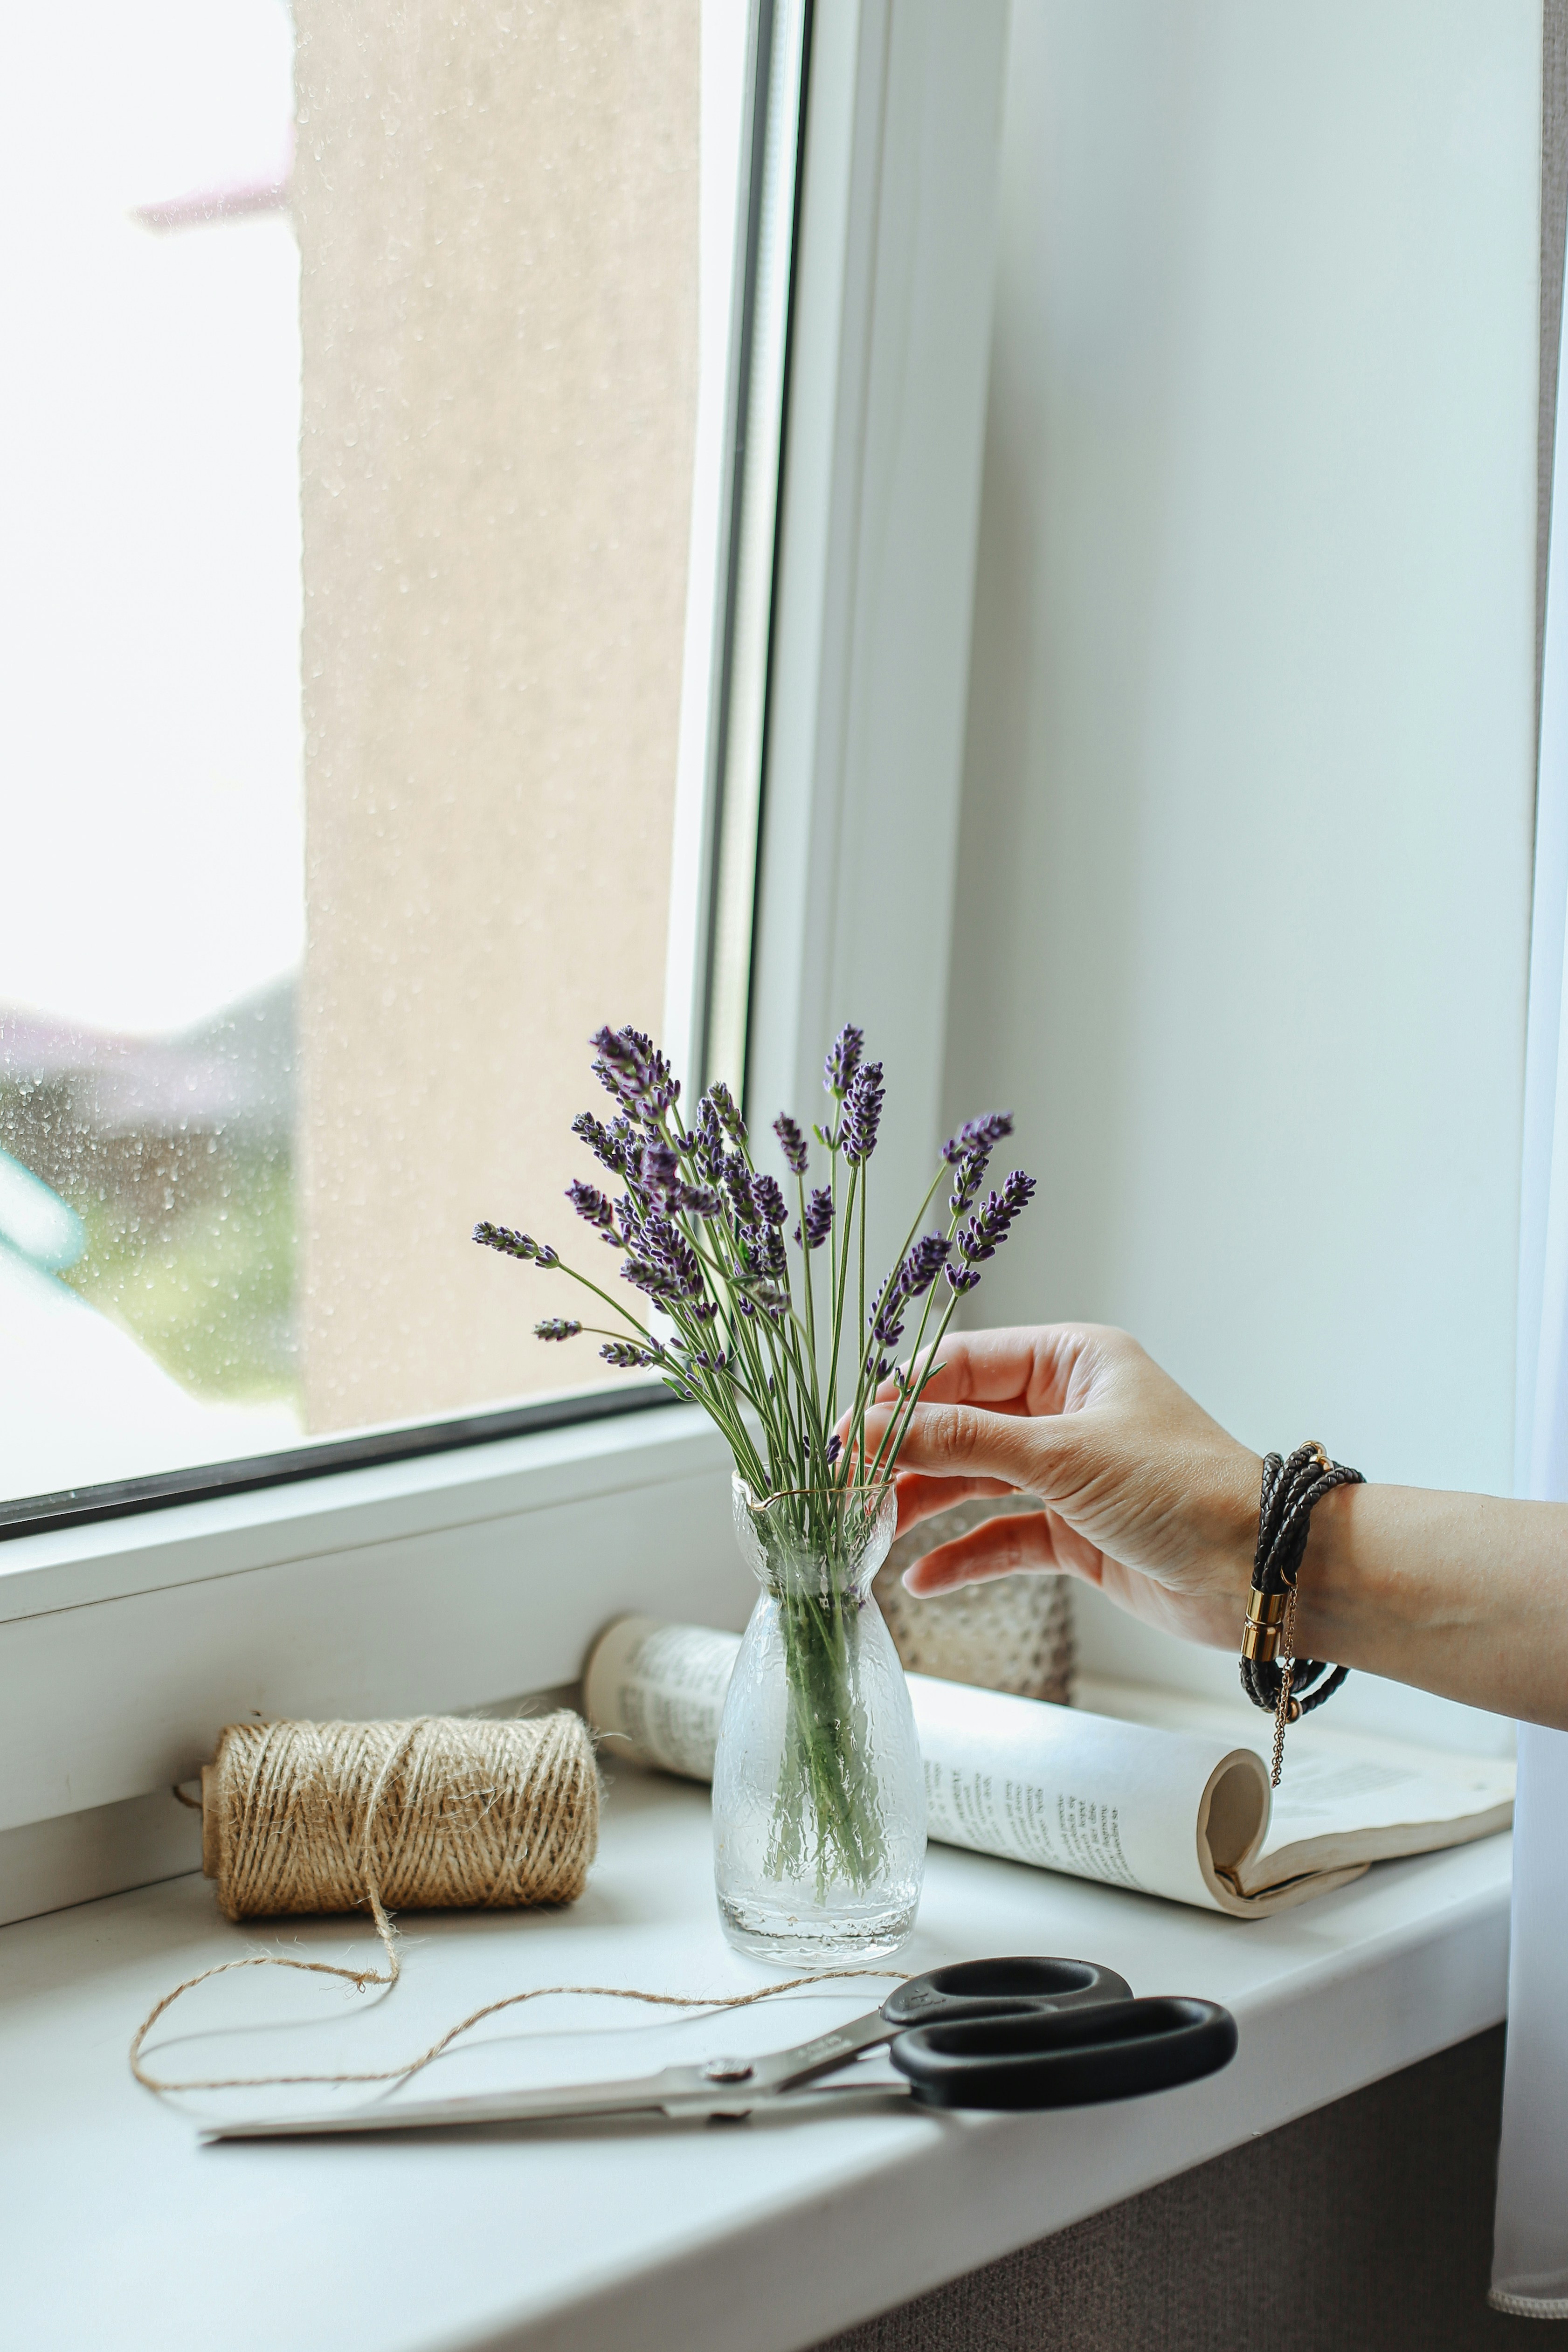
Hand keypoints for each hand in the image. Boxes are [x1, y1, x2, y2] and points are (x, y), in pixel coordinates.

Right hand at [858, 1325, 1261, 1650]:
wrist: (1262, 1573)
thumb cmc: (1182, 1489)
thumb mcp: (1060, 1455)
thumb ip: (960, 1442)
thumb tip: (873, 1429)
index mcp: (1070, 1361)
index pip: (961, 1365)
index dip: (897, 1399)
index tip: (845, 1436)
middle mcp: (1066, 1408)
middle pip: (959, 1423)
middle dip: (902, 1455)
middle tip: (843, 1489)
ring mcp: (1069, 1471)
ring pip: (973, 1480)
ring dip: (922, 1506)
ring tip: (867, 1534)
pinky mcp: (1075, 1530)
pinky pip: (1001, 1535)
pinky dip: (962, 1555)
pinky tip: (921, 1578)